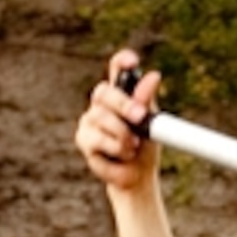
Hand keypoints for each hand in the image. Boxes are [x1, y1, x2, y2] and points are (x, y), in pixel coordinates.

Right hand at [76, 59, 158, 191]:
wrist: (137, 175)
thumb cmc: (145, 145)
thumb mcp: (151, 123)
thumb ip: (146, 101)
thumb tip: (153, 76)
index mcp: (122, 92)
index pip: (118, 68)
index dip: (122, 61)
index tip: (132, 61)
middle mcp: (102, 102)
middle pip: (104, 92)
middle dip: (123, 104)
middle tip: (140, 117)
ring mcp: (90, 119)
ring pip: (103, 118)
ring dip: (123, 136)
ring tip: (133, 147)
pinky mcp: (83, 138)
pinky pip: (99, 140)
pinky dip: (115, 150)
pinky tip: (120, 156)